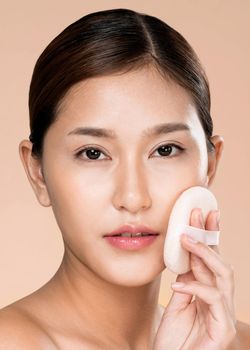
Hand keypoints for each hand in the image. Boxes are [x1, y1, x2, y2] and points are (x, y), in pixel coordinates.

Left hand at [153, 208, 235, 349]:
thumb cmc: (173, 340)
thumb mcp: (177, 303)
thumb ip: (186, 282)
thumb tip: (186, 260)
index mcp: (208, 293)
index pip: (211, 261)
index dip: (208, 237)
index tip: (201, 215)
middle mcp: (220, 301)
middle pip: (221, 262)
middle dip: (210, 236)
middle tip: (198, 215)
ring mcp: (224, 315)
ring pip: (224, 275)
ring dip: (205, 254)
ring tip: (186, 239)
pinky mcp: (223, 329)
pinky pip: (214, 299)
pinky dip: (196, 288)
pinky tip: (178, 285)